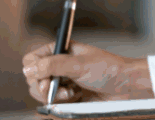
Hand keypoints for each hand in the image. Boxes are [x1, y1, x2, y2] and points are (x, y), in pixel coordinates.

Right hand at [22, 41, 154, 103]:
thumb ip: (54, 65)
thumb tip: (28, 69)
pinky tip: (77, 97)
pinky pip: (53, 103)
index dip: (33, 70)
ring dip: (55, 96)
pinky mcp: (68, 96)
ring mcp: (63, 81)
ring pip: (41, 93)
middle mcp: (59, 66)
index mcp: (61, 51)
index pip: (31, 59)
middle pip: (32, 80)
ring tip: (72, 93)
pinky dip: (62, 103)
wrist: (126, 86)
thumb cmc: (109, 69)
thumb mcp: (80, 65)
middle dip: (44, 87)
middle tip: (60, 89)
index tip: (45, 77)